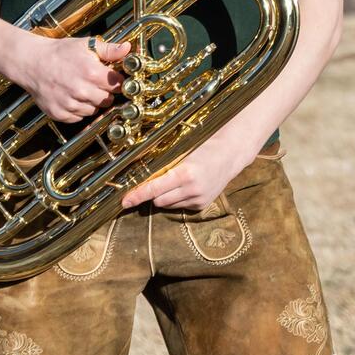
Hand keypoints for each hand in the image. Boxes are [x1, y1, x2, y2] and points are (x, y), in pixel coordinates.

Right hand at [11, 33, 129, 122]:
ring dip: (92, 102)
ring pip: (94, 110)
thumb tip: (128, 49)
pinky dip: (77, 110)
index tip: (111, 78)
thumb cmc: (59, 52)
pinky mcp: (58, 113)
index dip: (116, 81)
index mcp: (92, 73)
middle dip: (105, 92)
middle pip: (108, 100)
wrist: (31, 62)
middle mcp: (81, 91)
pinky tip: (72, 97)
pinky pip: (78, 118)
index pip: (118, 85)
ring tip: (82, 89)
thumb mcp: (86, 45)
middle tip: (95, 83)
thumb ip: (109, 50)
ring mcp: (69, 104)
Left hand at [119, 120, 259, 210]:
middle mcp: (192, 189)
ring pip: (167, 205)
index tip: (124, 202)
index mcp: (185, 173)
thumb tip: (139, 177)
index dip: (137, 195)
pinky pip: (179, 206)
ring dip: (165, 197)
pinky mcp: (201, 205)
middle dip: (153, 193)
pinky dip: (177, 199)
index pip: (153, 188)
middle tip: (155, 182)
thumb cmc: (204, 148)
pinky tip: (187, 187)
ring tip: (176, 182)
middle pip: (158, 200)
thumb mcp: (182, 153)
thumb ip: (163, 166)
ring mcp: (198, 199)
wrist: (230, 155)